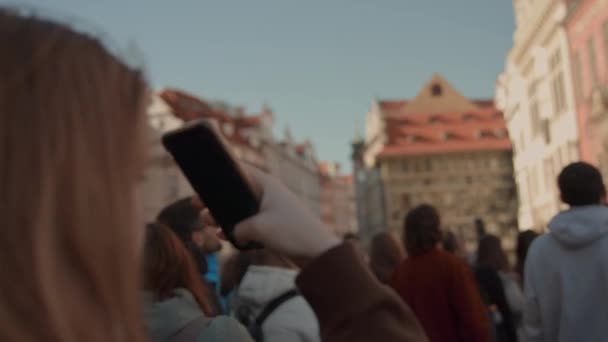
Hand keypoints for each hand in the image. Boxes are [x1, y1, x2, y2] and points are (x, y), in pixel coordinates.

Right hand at [204, 167, 339, 258]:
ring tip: (205, 221)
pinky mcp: (274, 227)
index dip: (221, 172)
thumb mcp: (258, 228)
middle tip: (196, 203)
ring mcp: (271, 211)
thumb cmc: (291, 232)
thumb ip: (238, 228)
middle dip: (216, 199)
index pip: (240, 170)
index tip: (203, 174)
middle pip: (237, 192)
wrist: (318, 253)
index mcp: (267, 185)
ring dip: (223, 216)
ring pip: (241, 210)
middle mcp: (268, 194)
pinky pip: (249, 225)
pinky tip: (221, 235)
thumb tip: (233, 233)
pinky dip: (236, 229)